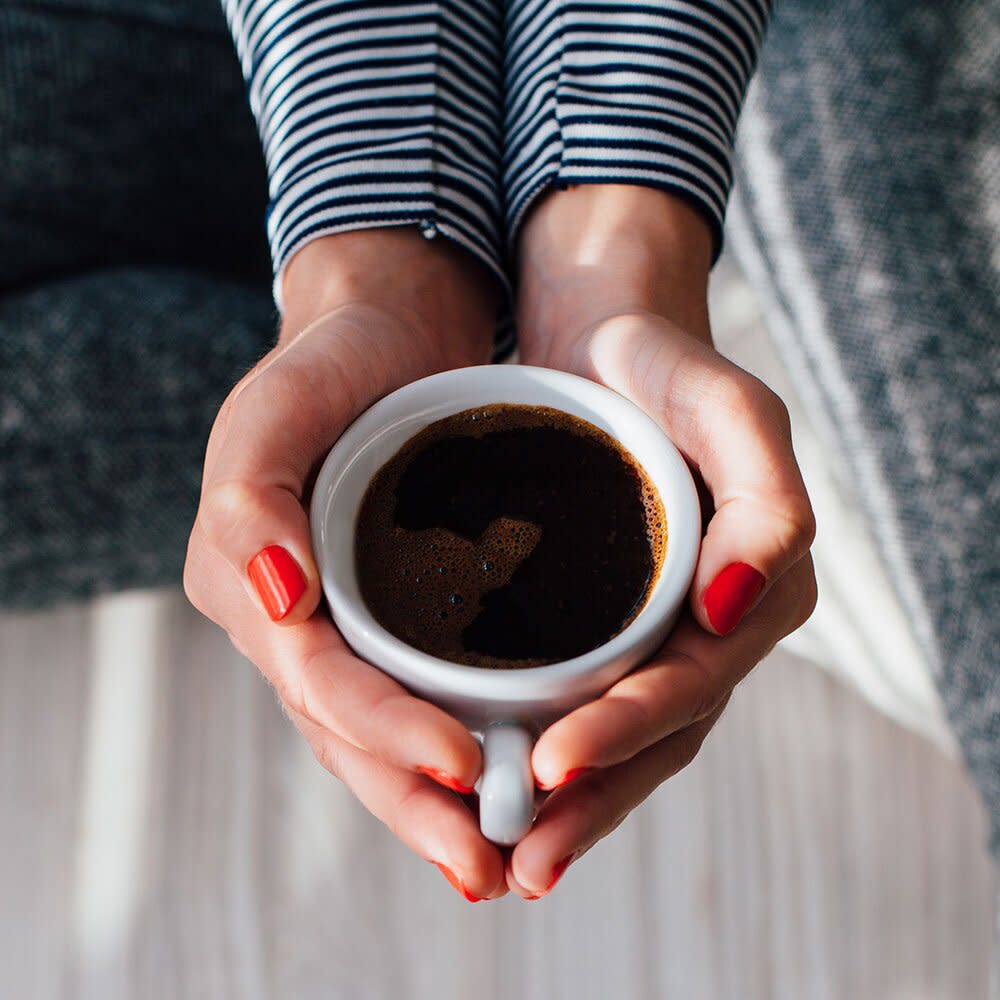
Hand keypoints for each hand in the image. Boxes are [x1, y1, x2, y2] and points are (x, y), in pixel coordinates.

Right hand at [184, 229, 509, 900]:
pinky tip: (509, 773)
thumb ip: (250, 507)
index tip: (464, 770)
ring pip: (386, 730)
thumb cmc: (327, 363)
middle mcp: (294, 621)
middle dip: (414, 805)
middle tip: (486, 868)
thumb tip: (280, 604)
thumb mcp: (271, 413)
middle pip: (351, 735)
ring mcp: (347, 620)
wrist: (386, 323)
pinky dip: (459, 735)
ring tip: (501, 853)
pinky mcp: (400, 607)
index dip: (384, 735)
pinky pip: (423, 687)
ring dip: (436, 797)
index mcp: (249, 588)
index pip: (319, 685)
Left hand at [505, 186, 817, 897]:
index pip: (688, 684)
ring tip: (503, 859)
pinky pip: (577, 698)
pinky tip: (487, 779)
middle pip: (653, 736)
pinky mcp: (599, 618)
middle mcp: (705, 623)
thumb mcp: (733, 409)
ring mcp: (652, 627)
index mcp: (751, 587)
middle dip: (590, 803)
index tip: (551, 769)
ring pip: (615, 735)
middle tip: (521, 865)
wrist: (605, 334)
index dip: (625, 733)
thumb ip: (767, 501)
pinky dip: (540, 746)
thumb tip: (739, 608)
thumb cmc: (667, 365)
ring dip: (565, 803)